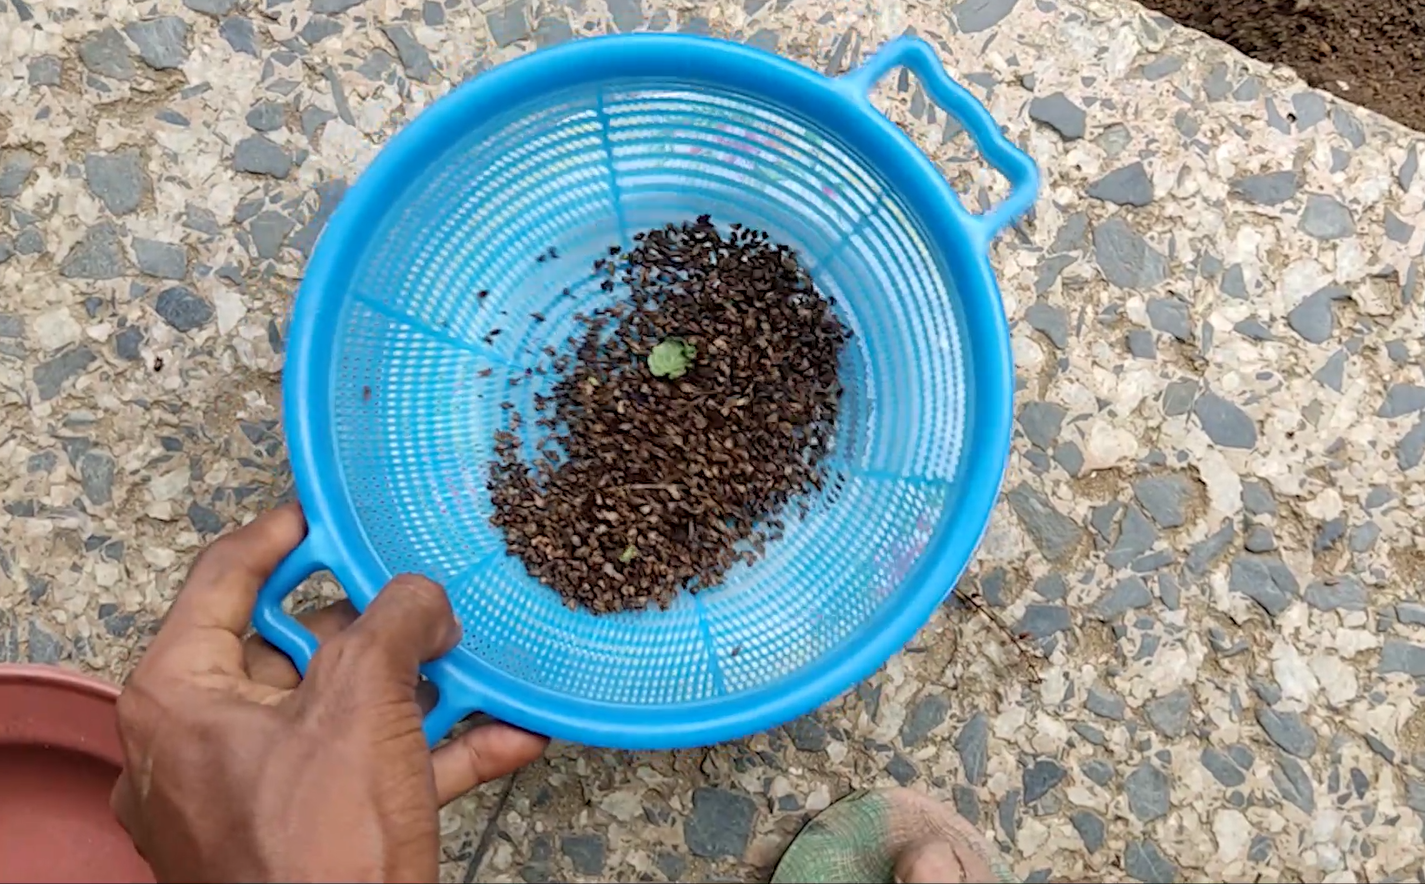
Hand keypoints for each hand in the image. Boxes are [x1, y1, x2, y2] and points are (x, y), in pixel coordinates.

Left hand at [111, 504, 546, 881]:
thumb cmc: (316, 855)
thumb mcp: (365, 702)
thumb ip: (396, 621)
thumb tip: (420, 600)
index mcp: (179, 696)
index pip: (224, 578)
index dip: (286, 534)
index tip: (332, 513)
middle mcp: (198, 744)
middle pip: (296, 650)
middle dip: (381, 631)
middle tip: (430, 607)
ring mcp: (247, 797)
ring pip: (341, 715)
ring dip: (422, 695)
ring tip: (479, 669)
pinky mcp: (297, 837)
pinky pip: (365, 775)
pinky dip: (428, 755)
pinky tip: (502, 737)